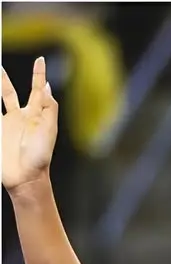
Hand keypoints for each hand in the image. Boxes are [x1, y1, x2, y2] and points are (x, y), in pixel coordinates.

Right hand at [2, 57, 57, 191]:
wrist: (25, 177)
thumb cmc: (40, 156)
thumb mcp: (48, 131)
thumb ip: (48, 108)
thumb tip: (47, 87)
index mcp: (36, 116)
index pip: (37, 90)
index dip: (38, 75)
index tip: (40, 60)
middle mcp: (20, 117)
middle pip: (9, 92)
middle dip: (2, 78)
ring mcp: (6, 124)